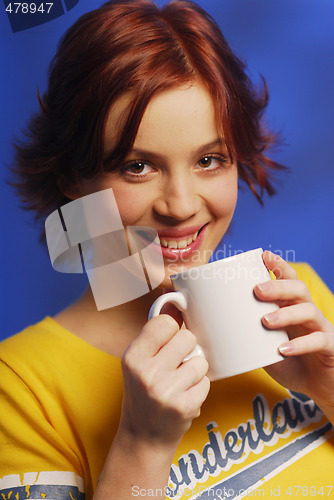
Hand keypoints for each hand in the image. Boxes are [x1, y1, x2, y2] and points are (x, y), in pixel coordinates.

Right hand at [119, 314, 209, 446]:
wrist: (143, 436)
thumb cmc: (143, 393)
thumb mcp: (139, 361)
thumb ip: (155, 334)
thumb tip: (175, 302)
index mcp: (133, 357)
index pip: (164, 323)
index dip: (171, 330)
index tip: (169, 339)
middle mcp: (147, 373)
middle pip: (187, 337)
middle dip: (186, 349)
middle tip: (175, 365)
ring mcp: (166, 391)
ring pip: (200, 360)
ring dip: (195, 371)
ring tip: (180, 383)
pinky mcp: (184, 406)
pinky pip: (206, 382)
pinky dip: (199, 388)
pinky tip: (185, 396)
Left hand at [254, 251, 333, 412]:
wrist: (317, 388)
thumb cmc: (288, 362)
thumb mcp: (263, 344)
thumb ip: (246, 333)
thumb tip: (210, 326)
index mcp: (291, 307)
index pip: (288, 279)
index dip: (278, 266)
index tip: (263, 256)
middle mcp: (307, 313)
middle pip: (298, 289)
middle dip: (278, 285)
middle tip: (257, 290)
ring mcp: (320, 329)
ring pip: (309, 311)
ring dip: (286, 314)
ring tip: (265, 321)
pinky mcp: (329, 348)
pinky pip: (319, 340)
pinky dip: (300, 344)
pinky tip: (283, 349)